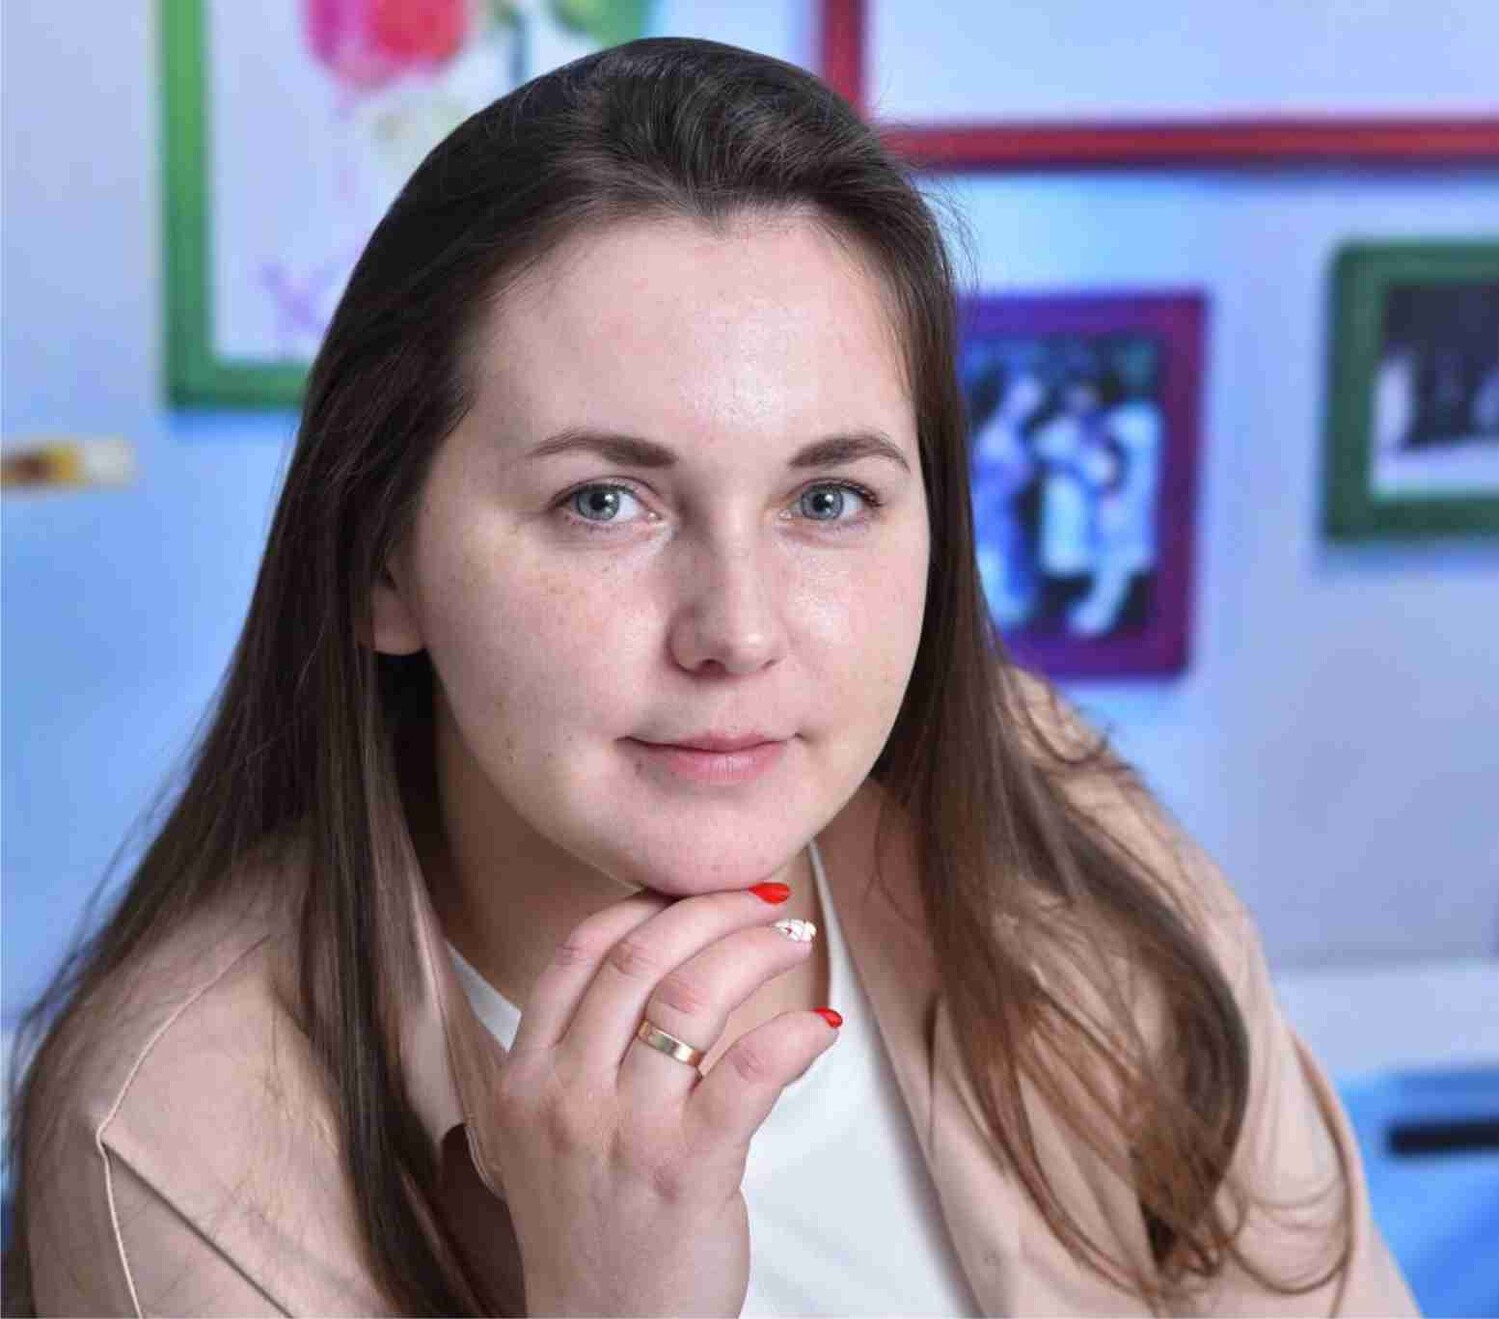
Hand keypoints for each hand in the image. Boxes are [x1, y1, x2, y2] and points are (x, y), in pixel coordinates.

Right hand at [492, 884, 839, 1316]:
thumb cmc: (593, 1229)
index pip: (580, 952)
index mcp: (526, 1076)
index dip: (643, 902)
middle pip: (641, 957)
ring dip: (757, 950)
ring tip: (794, 939)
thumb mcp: (551, 1132)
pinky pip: (749, 1070)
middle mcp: (565, 1094)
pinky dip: (795, 1033)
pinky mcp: (686, 1170)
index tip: (691, 887)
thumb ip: (582, 1052)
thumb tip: (658, 960)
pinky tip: (821, 1026)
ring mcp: (623, 1131)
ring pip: (693, 996)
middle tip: (762, 898)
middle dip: (712, 909)